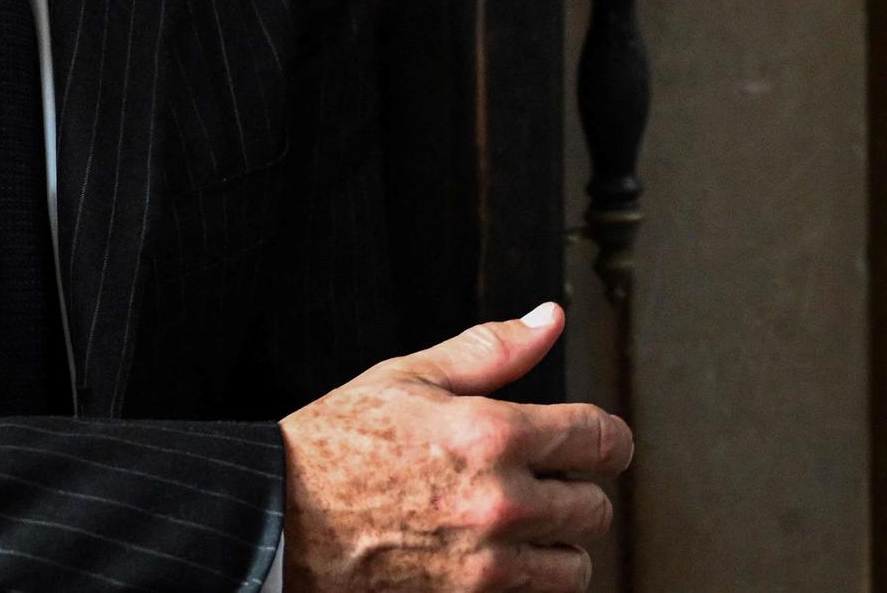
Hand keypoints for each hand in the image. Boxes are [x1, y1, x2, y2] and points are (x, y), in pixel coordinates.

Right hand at [279, 301, 633, 591]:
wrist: (277, 516)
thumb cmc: (337, 443)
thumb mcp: (412, 376)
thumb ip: (492, 350)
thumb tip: (547, 320)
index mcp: (493, 434)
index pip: (599, 439)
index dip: (609, 438)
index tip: (600, 442)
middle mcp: (499, 503)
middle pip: (595, 508)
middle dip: (578, 489)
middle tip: (547, 478)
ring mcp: (484, 563)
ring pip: (574, 566)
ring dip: (561, 543)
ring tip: (529, 522)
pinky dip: (530, 578)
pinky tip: (502, 553)